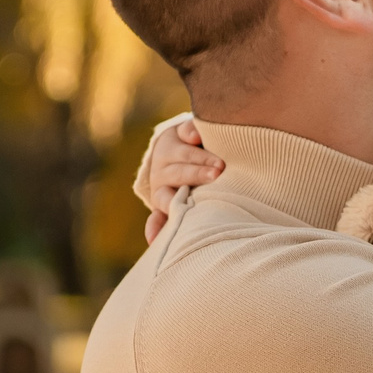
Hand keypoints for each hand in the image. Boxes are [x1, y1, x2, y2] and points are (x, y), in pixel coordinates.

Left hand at [136, 115, 221, 242]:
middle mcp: (163, 171)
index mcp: (162, 193)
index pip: (164, 200)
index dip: (173, 203)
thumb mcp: (179, 205)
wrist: (181, 152)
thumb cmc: (187, 188)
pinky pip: (185, 131)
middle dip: (196, 175)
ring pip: (183, 153)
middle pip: (177, 173)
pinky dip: (190, 132)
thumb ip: (170, 220)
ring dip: (201, 158)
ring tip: (220, 164)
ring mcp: (171, 149)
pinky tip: (197, 136)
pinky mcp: (180, 131)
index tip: (182, 206)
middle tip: (217, 176)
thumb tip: (152, 242)